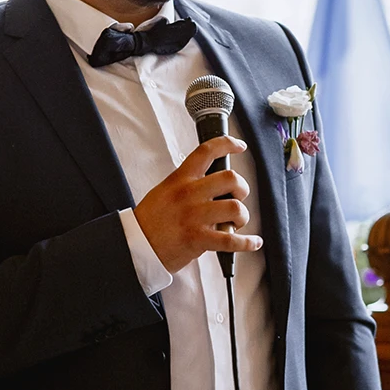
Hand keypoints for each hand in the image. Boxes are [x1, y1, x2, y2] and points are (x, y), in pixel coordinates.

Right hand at [134, 135, 264, 273]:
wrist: (136, 245)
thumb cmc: (151, 220)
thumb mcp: (164, 191)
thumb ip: (187, 184)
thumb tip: (212, 184)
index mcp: (180, 179)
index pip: (206, 151)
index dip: (227, 144)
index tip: (239, 146)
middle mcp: (189, 194)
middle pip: (230, 178)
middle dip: (241, 188)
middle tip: (237, 197)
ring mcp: (194, 216)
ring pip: (235, 207)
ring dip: (242, 216)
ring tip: (235, 222)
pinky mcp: (198, 239)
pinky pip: (231, 240)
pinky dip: (247, 242)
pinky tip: (253, 242)